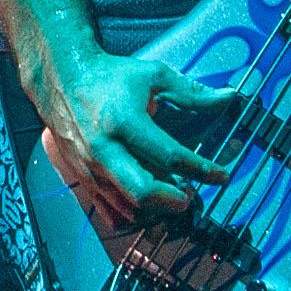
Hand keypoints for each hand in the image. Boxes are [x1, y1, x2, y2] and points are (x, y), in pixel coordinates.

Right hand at [31, 47, 236, 231]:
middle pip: (143, 190)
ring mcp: (89, 166)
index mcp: (124, 120)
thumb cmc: (110, 76)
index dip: (201, 168)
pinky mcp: (81, 176)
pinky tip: (149, 206)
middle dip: (174, 200)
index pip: (170, 154)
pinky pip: (109, 210)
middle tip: (191, 196)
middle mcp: (104, 147)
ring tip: (173, 197)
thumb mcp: (154, 76)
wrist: (60, 78)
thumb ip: (192, 93)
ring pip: (127, 205)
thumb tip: (230, 98)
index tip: (221, 175)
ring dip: (157, 209)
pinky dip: (133, 214)